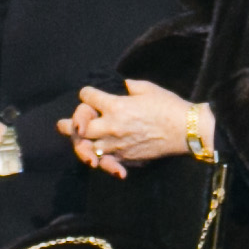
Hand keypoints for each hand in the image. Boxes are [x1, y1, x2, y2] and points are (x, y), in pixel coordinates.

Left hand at [64, 79, 200, 175]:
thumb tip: (121, 86)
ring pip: (88, 147)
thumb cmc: (168, 106)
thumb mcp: (147, 88)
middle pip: (80, 126)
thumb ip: (128, 86)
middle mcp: (111, 126)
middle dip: (70, 123)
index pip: (88, 97)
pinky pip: (106, 162)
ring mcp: (117, 145)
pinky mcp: (126, 158)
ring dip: (80, 144)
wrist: (185, 131)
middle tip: (62, 124)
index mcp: (115, 106)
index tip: (89, 94)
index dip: (87, 94)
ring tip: (76, 142)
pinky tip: (96, 160)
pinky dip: (100, 161)